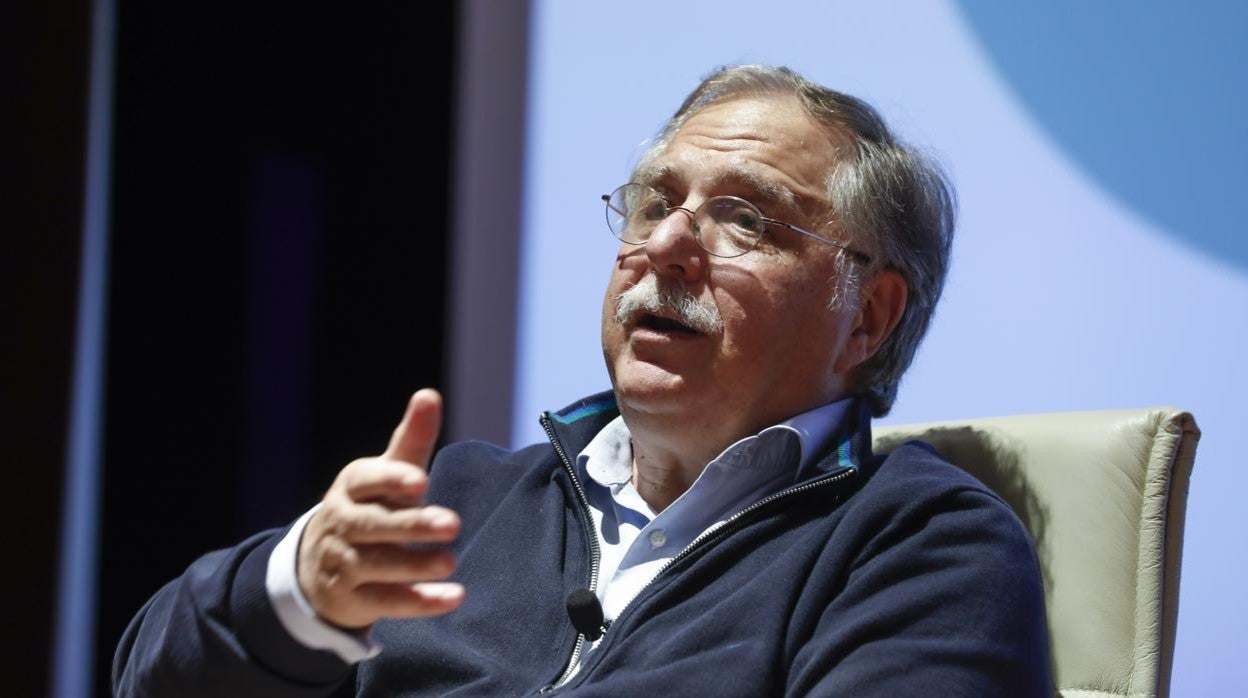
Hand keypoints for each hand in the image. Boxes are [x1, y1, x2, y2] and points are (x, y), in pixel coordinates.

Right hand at [297, 388, 464, 628]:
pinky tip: (453, 597)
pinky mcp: (355, 600)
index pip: (366, 480)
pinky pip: (387, 601)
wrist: (316, 568)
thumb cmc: (368, 506)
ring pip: (378, 565)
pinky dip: (419, 602)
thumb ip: (411, 438)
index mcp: (352, 487)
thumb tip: (429, 394)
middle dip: (411, 525)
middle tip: (451, 523)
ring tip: (450, 561)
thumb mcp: (385, 473)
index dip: (391, 480)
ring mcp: (345, 564)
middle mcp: (344, 525)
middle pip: (374, 525)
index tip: (419, 481)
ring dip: (415, 565)